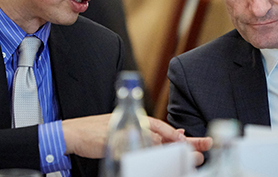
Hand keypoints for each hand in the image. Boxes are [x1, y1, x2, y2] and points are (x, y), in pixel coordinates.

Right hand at [62, 114, 212, 164]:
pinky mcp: (115, 140)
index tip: (198, 142)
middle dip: (186, 142)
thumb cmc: (95, 133)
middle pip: (165, 134)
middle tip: (205, 146)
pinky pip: (136, 147)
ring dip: (172, 149)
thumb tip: (163, 140)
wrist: (72, 133)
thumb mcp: (121, 130)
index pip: (164, 129)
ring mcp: (126, 132)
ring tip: (190, 156)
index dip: (182, 137)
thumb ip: (140, 135)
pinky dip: (148, 151)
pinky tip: (160, 156)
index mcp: (136, 121)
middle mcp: (133, 124)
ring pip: (154, 141)